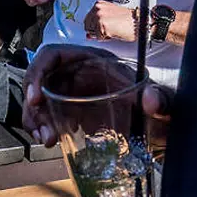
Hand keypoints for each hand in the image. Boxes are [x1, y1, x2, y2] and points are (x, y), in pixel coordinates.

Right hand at [22, 45, 172, 146]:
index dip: (37, 72)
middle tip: (43, 132)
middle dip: (34, 107)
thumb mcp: (161, 100)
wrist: (161, 124)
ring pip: (40, 101)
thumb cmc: (158, 104)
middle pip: (40, 81)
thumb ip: (162, 99)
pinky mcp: (72, 113)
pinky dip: (43, 128)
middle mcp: (77, 74)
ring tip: (47, 140)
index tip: (35, 99)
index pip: (52, 55)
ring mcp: (72, 94)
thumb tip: (152, 100)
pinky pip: (48, 117)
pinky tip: (51, 142)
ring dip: (36, 121)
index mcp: (92, 61)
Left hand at [83, 0, 137, 41]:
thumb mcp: (109, 20)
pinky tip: (115, 32)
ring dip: (101, 35)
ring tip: (113, 29)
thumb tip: (87, 36)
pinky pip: (99, 38)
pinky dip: (106, 38)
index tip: (107, 25)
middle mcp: (97, 8)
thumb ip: (96, 26)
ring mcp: (99, 16)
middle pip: (87, 27)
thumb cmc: (127, 21)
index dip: (95, 27)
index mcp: (98, 4)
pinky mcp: (102, 25)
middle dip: (97, 31)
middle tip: (111, 27)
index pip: (87, 20)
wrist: (139, 22)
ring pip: (92, 33)